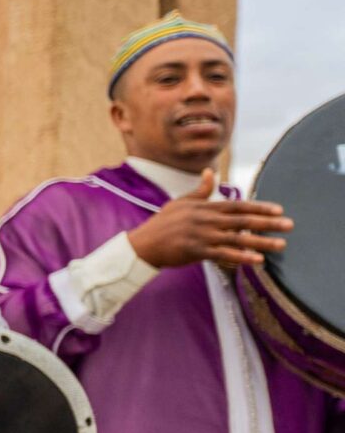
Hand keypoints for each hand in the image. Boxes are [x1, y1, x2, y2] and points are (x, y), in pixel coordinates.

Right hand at [128, 168, 289, 268]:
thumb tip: (211, 172)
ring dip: (262, 242)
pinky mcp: (197, 251)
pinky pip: (224, 254)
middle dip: (268, 223)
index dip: (259, 207)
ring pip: (238, 238)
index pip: (238, 206)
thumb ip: (200, 191)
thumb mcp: (180, 203)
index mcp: (204, 208)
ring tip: (281, 246)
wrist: (143, 244)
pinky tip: (257, 260)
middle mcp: (206, 220)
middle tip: (289, 225)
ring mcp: (202, 236)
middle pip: (243, 221)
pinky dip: (242, 256)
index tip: (279, 210)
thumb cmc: (162, 224)